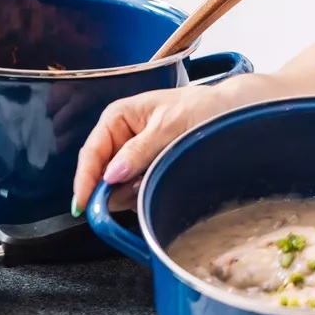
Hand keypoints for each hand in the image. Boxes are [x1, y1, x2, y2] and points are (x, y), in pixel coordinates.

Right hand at [72, 84, 227, 213]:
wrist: (231, 113)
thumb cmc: (201, 110)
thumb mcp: (169, 127)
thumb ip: (139, 151)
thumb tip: (111, 176)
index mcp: (117, 118)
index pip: (91, 152)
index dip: (84, 179)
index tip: (82, 205)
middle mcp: (119, 138)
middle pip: (101, 174)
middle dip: (115, 189)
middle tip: (139, 192)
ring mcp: (132, 157)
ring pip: (117, 187)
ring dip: (133, 192)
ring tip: (161, 176)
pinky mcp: (145, 172)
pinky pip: (134, 191)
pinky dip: (144, 195)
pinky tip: (163, 183)